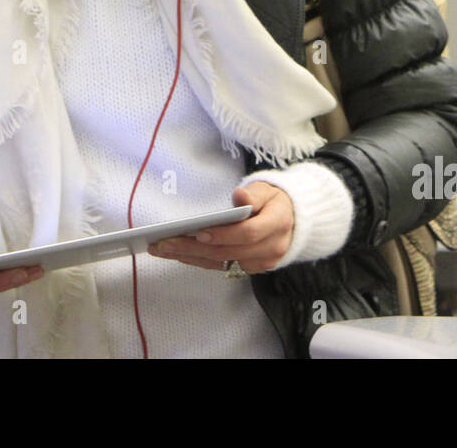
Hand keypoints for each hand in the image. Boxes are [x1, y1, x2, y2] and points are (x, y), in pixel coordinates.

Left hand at [147, 182, 293, 274]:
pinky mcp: (253, 268)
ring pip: (222, 262)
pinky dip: (200, 260)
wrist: (294, 219)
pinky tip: (179, 253)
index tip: (198, 231)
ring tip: (162, 248)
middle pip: (229, 252)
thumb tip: (240, 197)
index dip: (223, 235)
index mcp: (278, 223)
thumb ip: (254, 194)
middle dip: (194, 248)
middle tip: (164, 243)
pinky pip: (223, 267)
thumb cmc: (275, 200)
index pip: (248, 234)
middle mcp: (272, 247)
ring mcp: (263, 262)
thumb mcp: (268, 189)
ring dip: (190, 257)